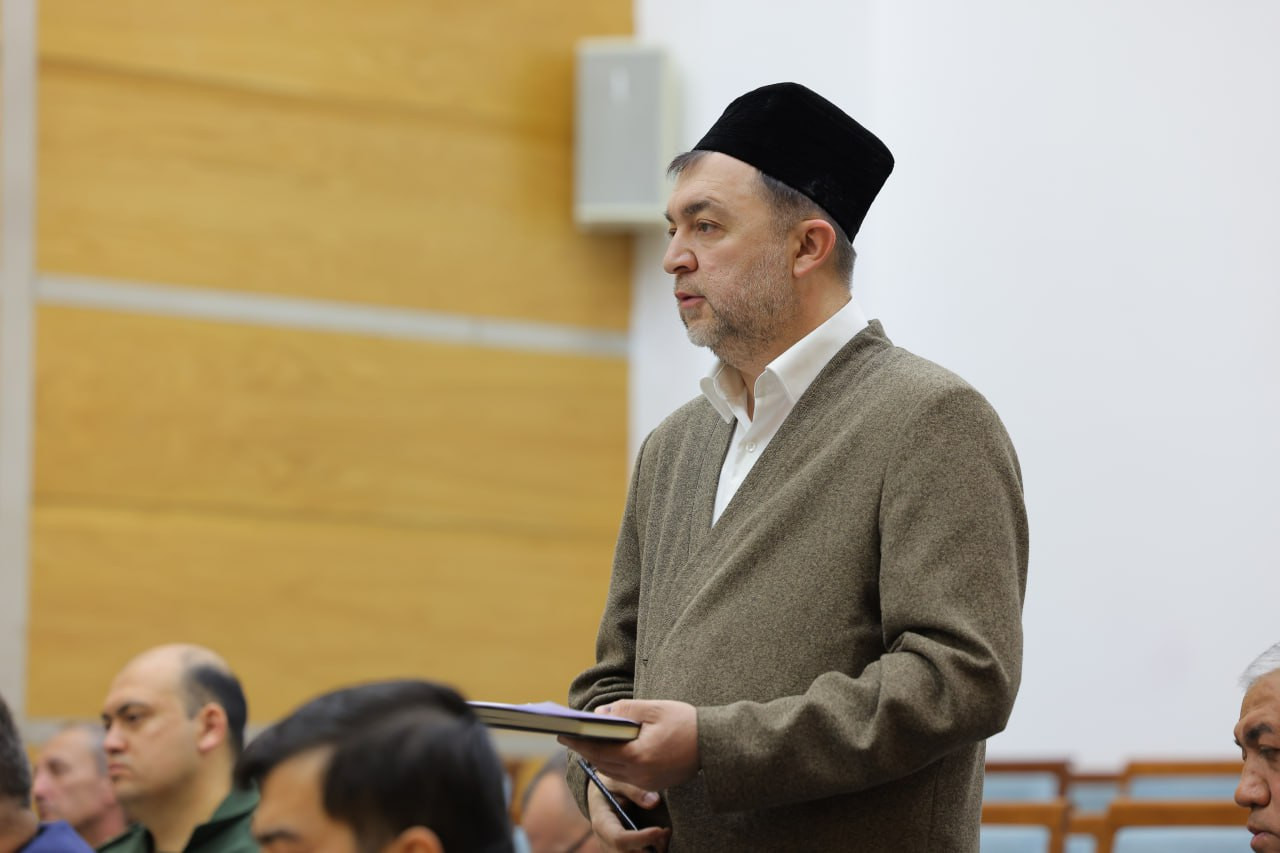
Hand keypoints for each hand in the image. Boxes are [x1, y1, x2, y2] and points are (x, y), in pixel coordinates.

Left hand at [560, 699, 699, 791]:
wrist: (715, 743)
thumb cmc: (685, 722)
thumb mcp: (653, 709)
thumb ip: (624, 711)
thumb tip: (600, 713)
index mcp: (639, 756)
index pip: (599, 750)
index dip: (579, 741)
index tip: (563, 732)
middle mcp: (641, 775)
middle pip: (603, 763)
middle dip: (585, 749)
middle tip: (569, 736)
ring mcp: (648, 783)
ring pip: (613, 771)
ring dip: (599, 756)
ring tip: (586, 741)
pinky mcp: (655, 785)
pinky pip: (627, 775)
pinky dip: (615, 762)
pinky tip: (611, 750)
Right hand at [585, 770, 669, 852]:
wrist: (601, 798)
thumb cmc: (610, 787)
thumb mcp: (618, 782)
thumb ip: (634, 791)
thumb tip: (655, 802)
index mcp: (602, 823)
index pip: (619, 839)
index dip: (641, 838)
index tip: (660, 830)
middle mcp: (605, 842)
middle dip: (650, 846)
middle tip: (666, 831)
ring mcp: (612, 851)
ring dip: (653, 850)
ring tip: (664, 834)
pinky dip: (652, 851)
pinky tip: (659, 839)